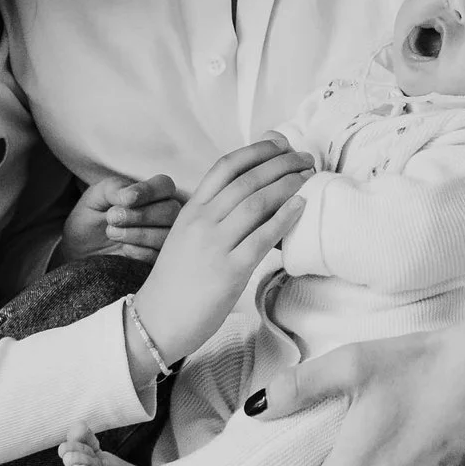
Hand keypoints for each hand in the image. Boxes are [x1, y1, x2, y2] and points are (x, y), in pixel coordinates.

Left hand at [60, 168, 183, 263]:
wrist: (79, 248)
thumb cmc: (91, 216)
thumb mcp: (96, 196)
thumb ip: (115, 188)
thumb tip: (131, 196)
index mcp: (151, 192)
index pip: (164, 185)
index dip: (148, 192)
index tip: (126, 200)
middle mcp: (162, 213)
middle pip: (170, 210)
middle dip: (141, 215)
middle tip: (112, 218)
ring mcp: (162, 236)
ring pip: (166, 234)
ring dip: (138, 234)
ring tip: (112, 233)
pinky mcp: (156, 259)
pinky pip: (158, 255)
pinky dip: (139, 252)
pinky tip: (123, 249)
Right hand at [132, 138, 310, 361]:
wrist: (156, 321)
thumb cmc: (177, 281)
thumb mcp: (187, 236)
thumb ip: (212, 215)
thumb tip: (249, 192)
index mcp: (191, 210)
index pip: (225, 167)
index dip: (256, 151)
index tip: (280, 144)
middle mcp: (201, 222)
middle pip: (246, 180)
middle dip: (281, 163)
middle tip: (305, 158)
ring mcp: (214, 246)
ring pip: (256, 202)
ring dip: (288, 185)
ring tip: (308, 177)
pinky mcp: (229, 271)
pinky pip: (262, 237)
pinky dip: (284, 217)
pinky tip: (300, 206)